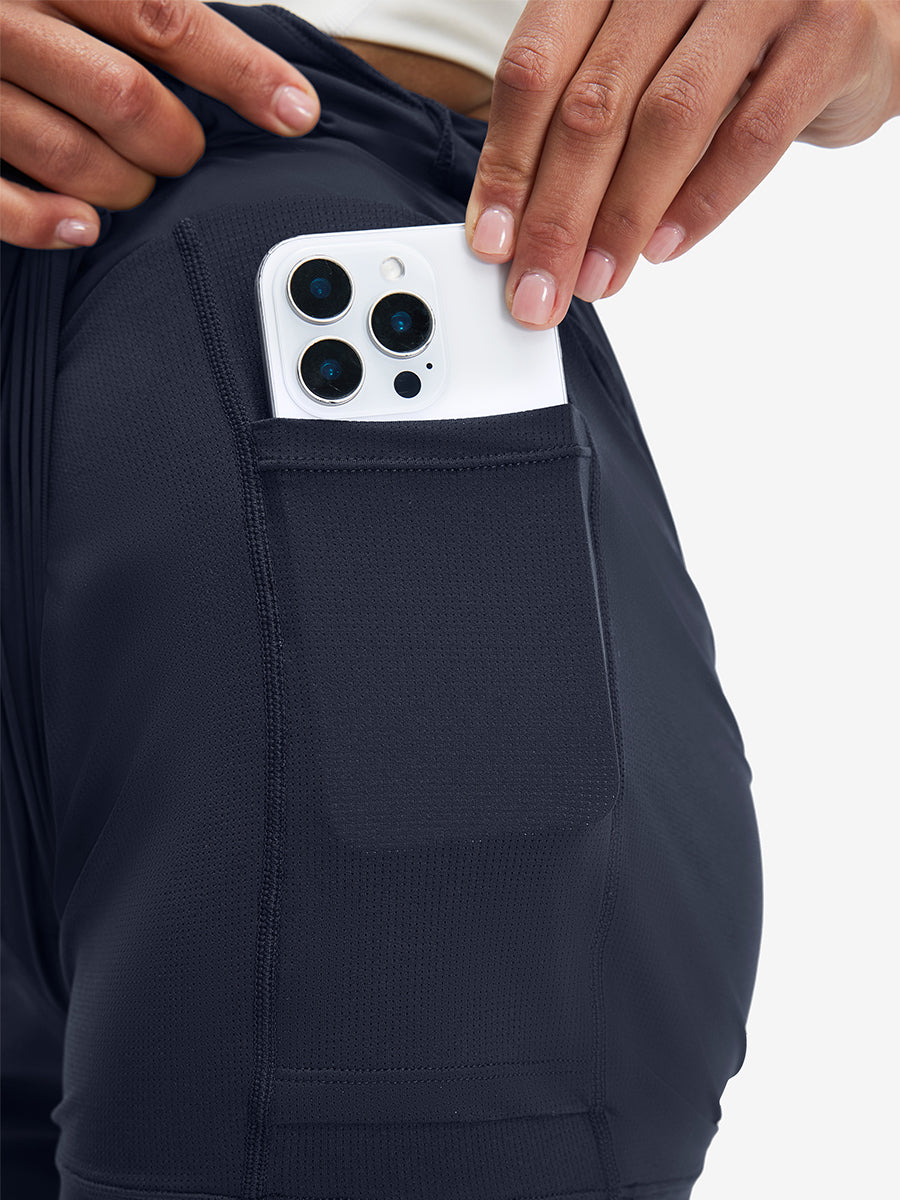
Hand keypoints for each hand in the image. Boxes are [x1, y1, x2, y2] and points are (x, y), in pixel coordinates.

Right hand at [0, 0, 320, 249]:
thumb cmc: (11, 3)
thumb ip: (138, 8)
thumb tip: (244, 63)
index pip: (162, 17)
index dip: (239, 70)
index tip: (296, 112)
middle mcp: (3, 14)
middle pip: (125, 97)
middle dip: (176, 143)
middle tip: (181, 153)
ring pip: (72, 156)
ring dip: (125, 188)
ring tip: (132, 185)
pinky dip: (47, 223)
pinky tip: (82, 227)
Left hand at [465, 0, 899, 328]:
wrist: (866, 10)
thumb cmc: (739, 44)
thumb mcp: (649, 61)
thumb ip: (592, 120)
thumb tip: (522, 224)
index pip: (536, 67)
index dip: (507, 163)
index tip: (492, 242)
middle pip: (593, 104)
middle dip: (557, 214)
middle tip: (538, 288)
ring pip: (669, 119)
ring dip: (622, 218)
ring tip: (597, 281)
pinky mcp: (827, 34)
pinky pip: (753, 133)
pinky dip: (703, 202)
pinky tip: (664, 248)